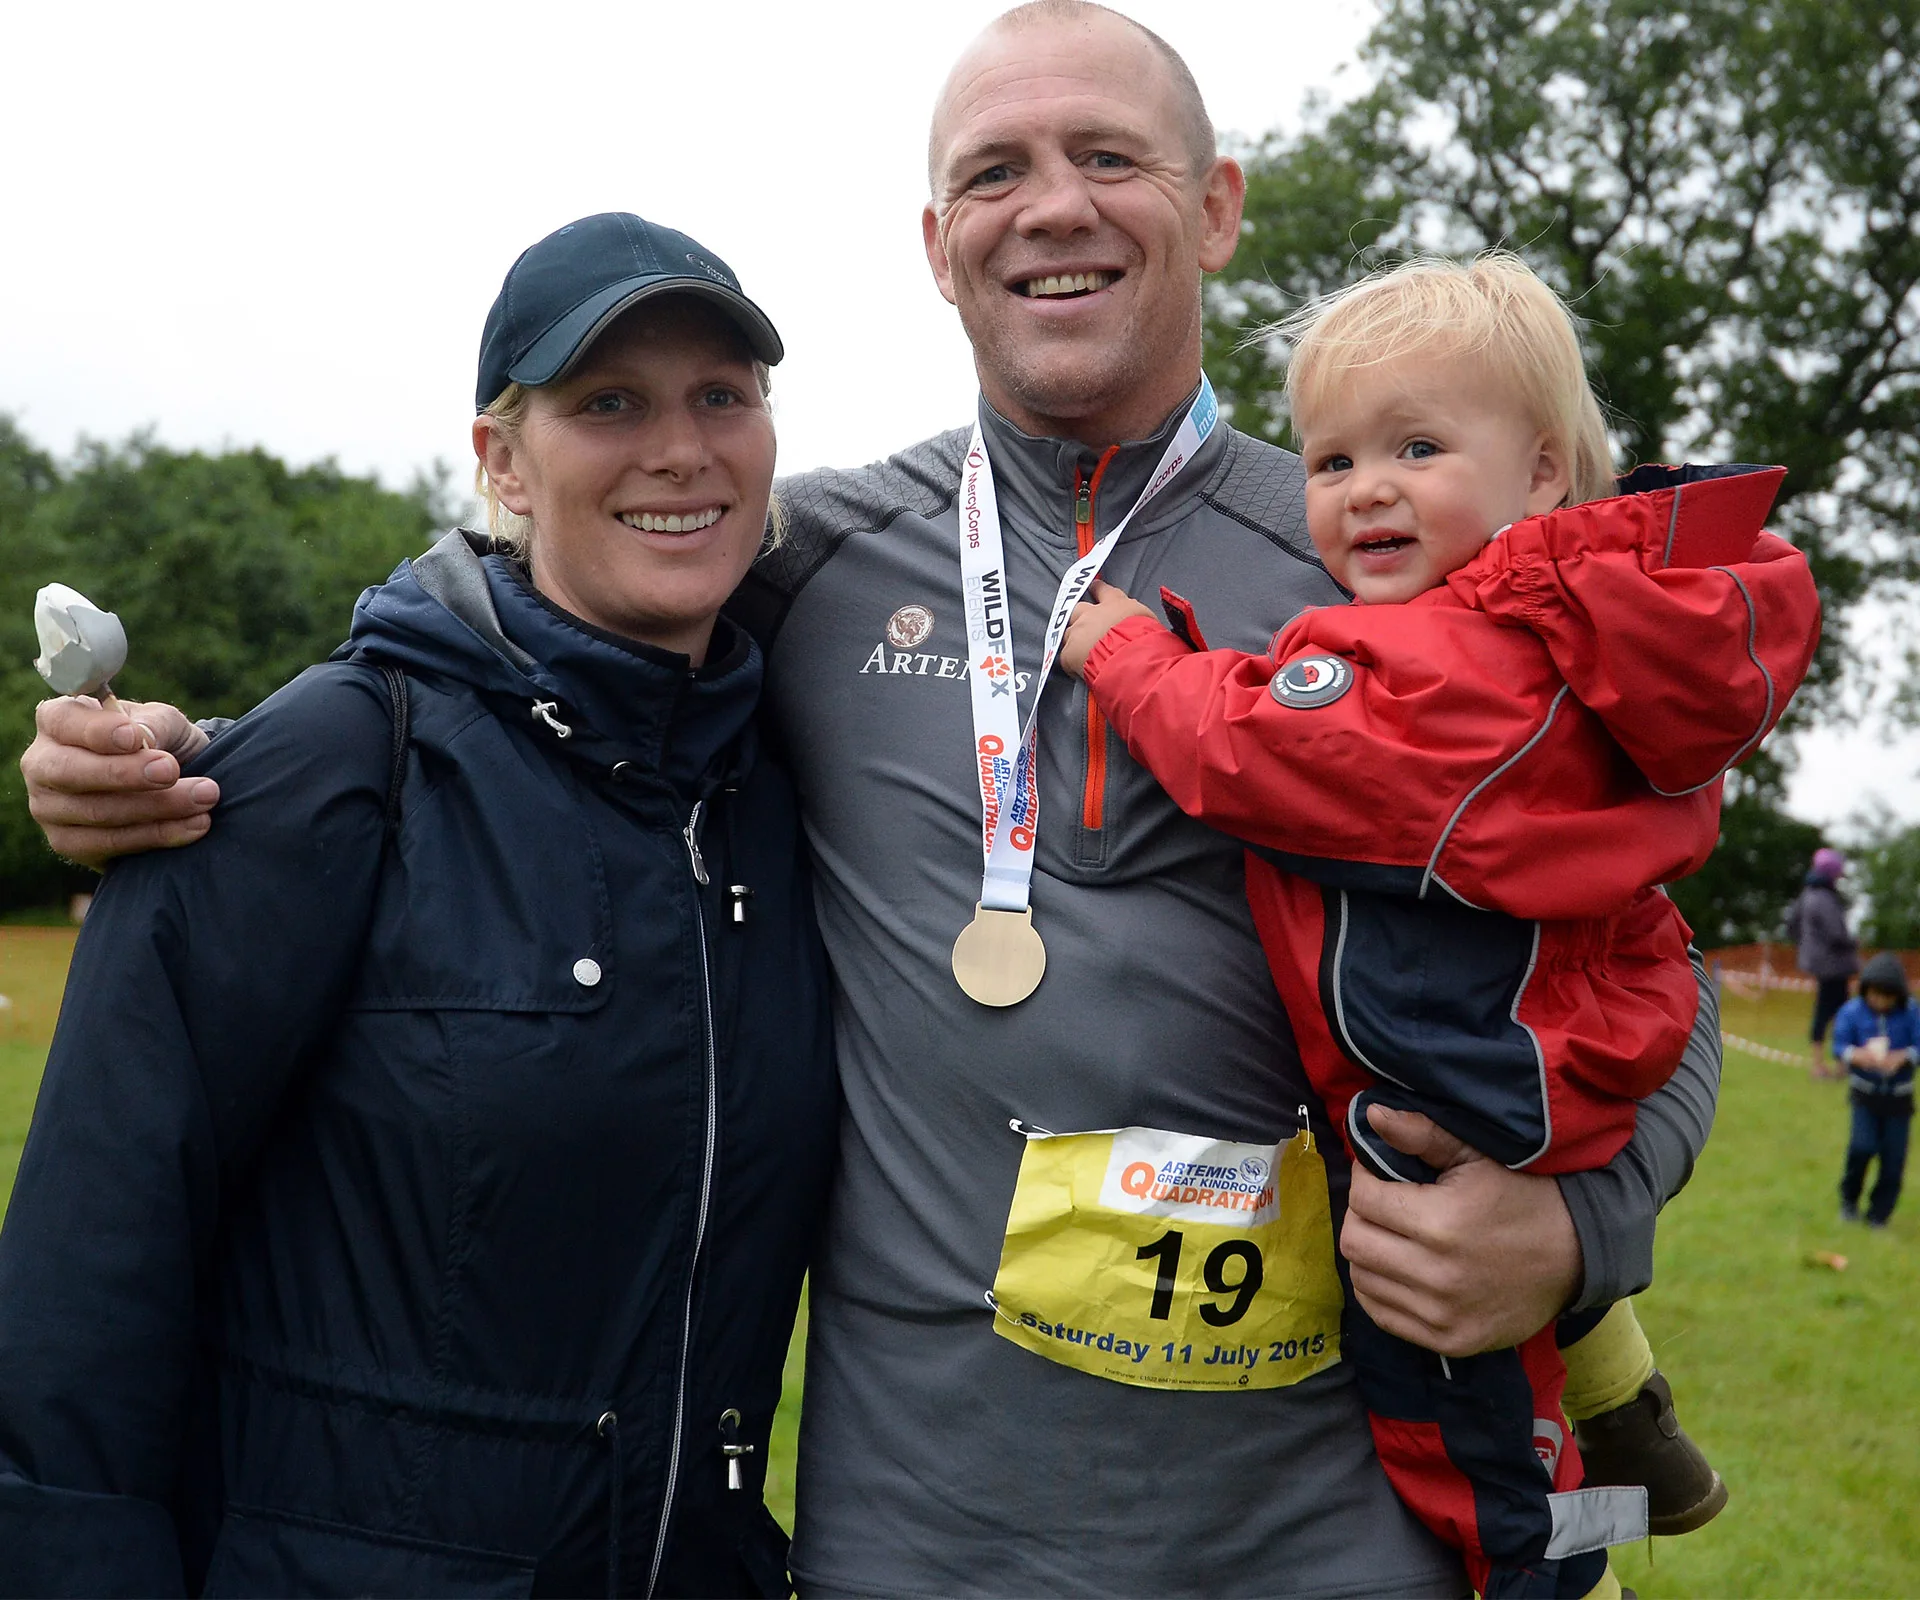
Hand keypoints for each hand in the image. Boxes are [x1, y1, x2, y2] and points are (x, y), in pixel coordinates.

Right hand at [22, 696, 216, 868]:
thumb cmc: (161, 742)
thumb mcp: (165, 722)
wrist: (174, 785)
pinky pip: (109, 844)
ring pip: (95, 811)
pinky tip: (194, 826)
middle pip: (69, 771)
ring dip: (157, 807)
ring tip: (205, 796)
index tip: (135, 737)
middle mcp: (42, 764)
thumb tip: (142, 737)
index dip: (97, 731)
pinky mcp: (69, 844)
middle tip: (171, 771)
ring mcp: (49, 808)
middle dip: (125, 773)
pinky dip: (157, 835)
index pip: (62, 722)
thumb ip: (154, 723)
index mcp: (57, 722)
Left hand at [1057, 579, 1155, 677]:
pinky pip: (1066, 656)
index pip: (1103, 590)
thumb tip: (1140, 622)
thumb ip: (1138, 617)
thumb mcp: (1149, 620)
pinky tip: (1081, 670)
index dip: (1097, 589)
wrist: (1132, 660)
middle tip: (1086, 627)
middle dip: (1080, 616)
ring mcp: (1078, 632)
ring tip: (1084, 652)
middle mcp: (1092, 614)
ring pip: (1068, 632)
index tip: (1094, 587)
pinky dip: (1072, 663)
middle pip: (1078, 608)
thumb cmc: (1147, 640)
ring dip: (1075, 640)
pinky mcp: (1069, 653)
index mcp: (1115, 603)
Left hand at [1340, 1105, 1580, 1356]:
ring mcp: (1442, 1314)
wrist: (1577, 1256)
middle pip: (1354, 1241)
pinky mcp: (1448, 1341)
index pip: (1364, 1199)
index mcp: (1441, 1222)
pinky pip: (1382, 1314)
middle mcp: (1437, 1274)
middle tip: (1380, 1204)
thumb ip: (1422, 1135)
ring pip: (1362, 1279)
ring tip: (1390, 1235)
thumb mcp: (1476, 1157)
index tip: (1377, 1172)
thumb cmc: (1524, 1196)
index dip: (1364, 1178)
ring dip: (1367, 1252)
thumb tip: (1370, 1115)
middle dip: (1360, 1215)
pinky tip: (1397, 1268)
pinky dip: (1379, 1289)